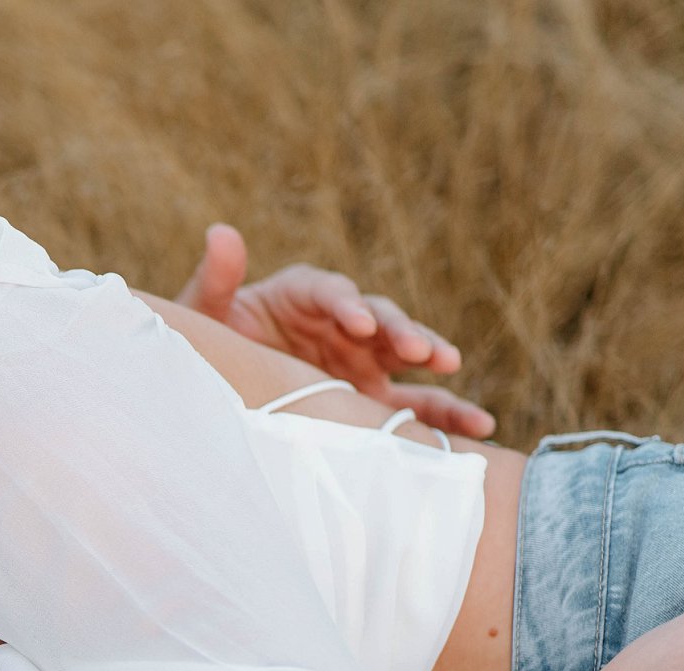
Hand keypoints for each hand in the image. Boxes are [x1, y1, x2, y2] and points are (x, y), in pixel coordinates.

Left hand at [177, 222, 495, 438]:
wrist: (216, 392)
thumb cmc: (211, 347)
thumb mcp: (205, 316)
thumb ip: (216, 280)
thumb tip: (221, 232)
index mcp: (302, 296)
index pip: (330, 293)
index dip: (345, 305)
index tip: (355, 322)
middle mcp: (341, 323)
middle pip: (379, 318)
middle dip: (399, 330)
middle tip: (417, 348)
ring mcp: (362, 360)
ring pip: (407, 353)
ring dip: (431, 356)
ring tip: (451, 367)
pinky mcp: (372, 397)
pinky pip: (416, 402)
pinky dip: (446, 412)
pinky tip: (478, 424)